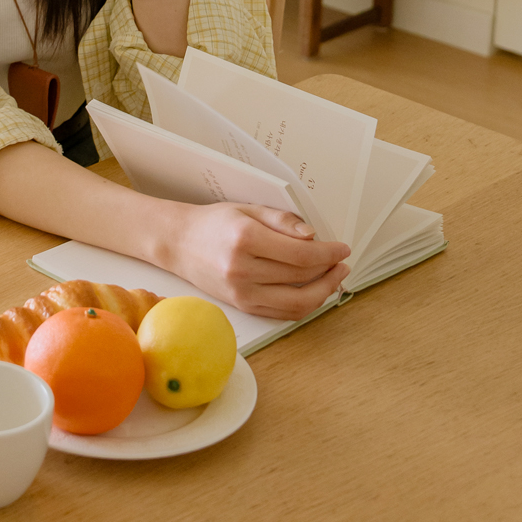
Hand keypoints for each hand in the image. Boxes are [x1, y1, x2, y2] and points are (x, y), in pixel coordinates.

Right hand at [170, 202, 350, 319]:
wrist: (178, 243)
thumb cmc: (213, 223)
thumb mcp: (247, 209)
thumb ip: (282, 221)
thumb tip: (313, 237)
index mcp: (245, 239)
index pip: (301, 254)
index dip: (328, 253)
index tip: (342, 248)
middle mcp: (243, 270)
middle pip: (302, 278)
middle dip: (329, 270)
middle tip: (341, 262)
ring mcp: (242, 292)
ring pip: (297, 302)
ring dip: (323, 292)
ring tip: (334, 278)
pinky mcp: (242, 306)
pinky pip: (282, 312)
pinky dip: (303, 305)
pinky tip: (313, 291)